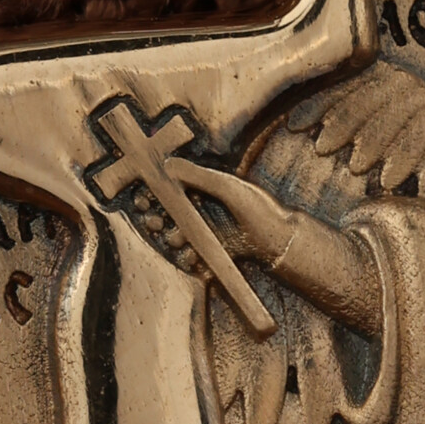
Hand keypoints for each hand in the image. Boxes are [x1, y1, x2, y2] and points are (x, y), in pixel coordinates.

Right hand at [162, 159, 298, 264]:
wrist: (281, 242)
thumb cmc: (260, 208)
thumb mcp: (229, 188)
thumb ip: (199, 176)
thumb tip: (168, 163)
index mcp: (202, 190)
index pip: (168, 190)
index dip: (152, 195)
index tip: (143, 199)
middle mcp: (200, 212)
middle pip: (166, 215)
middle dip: (155, 218)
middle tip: (154, 222)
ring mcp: (205, 234)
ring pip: (176, 237)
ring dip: (171, 239)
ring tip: (177, 240)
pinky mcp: (212, 254)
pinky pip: (192, 258)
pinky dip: (189, 259)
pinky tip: (193, 258)